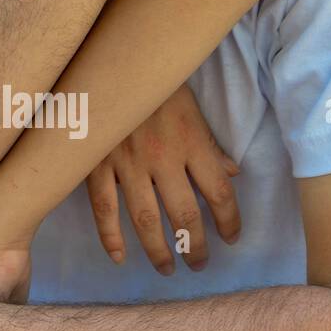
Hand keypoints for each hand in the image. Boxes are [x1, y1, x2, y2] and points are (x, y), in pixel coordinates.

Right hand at [87, 84, 240, 273]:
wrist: (116, 62)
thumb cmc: (160, 85)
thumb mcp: (192, 110)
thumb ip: (210, 146)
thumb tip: (232, 174)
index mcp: (191, 143)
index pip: (219, 193)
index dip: (230, 221)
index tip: (232, 238)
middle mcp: (163, 158)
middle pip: (185, 215)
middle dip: (195, 246)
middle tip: (199, 264)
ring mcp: (127, 164)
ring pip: (146, 219)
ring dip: (158, 250)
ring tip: (168, 269)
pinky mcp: (97, 164)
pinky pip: (103, 208)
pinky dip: (110, 236)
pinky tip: (119, 257)